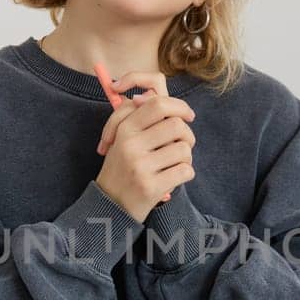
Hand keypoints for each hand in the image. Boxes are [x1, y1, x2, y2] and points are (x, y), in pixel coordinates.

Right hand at [94, 71, 196, 223]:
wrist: (110, 205)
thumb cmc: (121, 167)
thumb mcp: (119, 137)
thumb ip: (132, 113)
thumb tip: (147, 94)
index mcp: (124, 129)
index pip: (157, 103)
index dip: (179, 106)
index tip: (188, 115)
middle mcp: (130, 145)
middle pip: (176, 125)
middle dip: (188, 134)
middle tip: (183, 144)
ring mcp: (140, 166)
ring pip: (184, 149)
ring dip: (186, 157)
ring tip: (174, 164)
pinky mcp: (151, 187)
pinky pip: (185, 171)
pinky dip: (185, 174)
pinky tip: (172, 179)